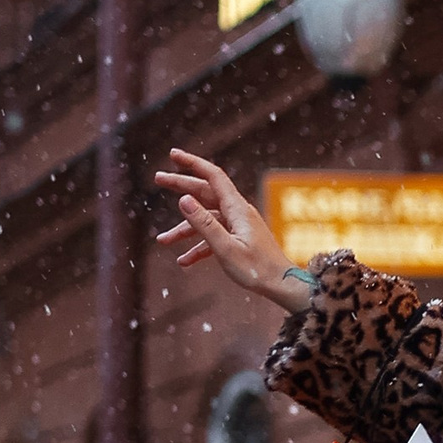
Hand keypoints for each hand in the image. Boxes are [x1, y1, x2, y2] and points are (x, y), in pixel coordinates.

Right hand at [152, 151, 311, 313]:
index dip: (193, 163)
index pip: (213, 176)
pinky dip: (199, 247)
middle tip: (158, 178)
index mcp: (237, 209)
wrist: (284, 287)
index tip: (173, 154)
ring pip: (206, 219)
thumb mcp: (226, 248)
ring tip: (163, 240)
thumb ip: (204, 224)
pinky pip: (215, 238)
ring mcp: (239, 226)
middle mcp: (238, 213)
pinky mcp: (240, 240)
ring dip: (184, 229)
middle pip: (206, 193)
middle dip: (181, 186)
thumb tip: (183, 199)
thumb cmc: (258, 270)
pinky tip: (184, 262)